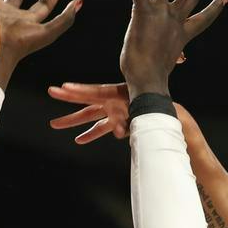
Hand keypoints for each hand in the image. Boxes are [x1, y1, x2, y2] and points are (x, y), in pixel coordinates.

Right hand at [47, 82, 202, 144]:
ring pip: (91, 117)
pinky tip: (80, 140)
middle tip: (49, 92)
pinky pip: (102, 128)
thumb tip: (118, 132)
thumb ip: (131, 123)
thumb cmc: (164, 116)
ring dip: (75, 123)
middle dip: (67, 101)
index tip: (61, 87)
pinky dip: (92, 134)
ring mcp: (117, 112)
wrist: (178, 123)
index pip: (95, 92)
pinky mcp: (120, 122)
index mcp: (120, 95)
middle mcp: (116, 102)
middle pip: (87, 102)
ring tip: (55, 125)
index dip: (77, 90)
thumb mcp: (148, 117)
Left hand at [119, 0, 226, 97]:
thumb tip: (181, 60)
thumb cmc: (152, 78)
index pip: (203, 19)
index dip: (215, 8)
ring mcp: (160, 12)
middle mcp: (175, 19)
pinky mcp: (143, 11)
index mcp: (182, 34)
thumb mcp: (167, 64)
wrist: (148, 80)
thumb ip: (174, 56)